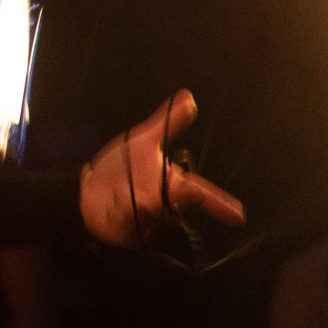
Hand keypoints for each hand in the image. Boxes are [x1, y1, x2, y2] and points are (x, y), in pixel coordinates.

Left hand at [78, 90, 244, 247]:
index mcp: (171, 185)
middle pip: (177, 204)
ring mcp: (142, 219)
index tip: (238, 215)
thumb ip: (168, 124)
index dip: (219, 204)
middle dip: (182, 199)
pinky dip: (120, 211)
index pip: (199, 193)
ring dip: (145, 205)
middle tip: (188, 193)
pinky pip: (124, 221)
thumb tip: (189, 98)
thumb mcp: (145, 141)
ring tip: (141, 199)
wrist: (89, 187)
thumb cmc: (122, 167)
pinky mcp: (122, 229)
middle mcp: (161, 205)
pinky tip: (114, 199)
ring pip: (150, 214)